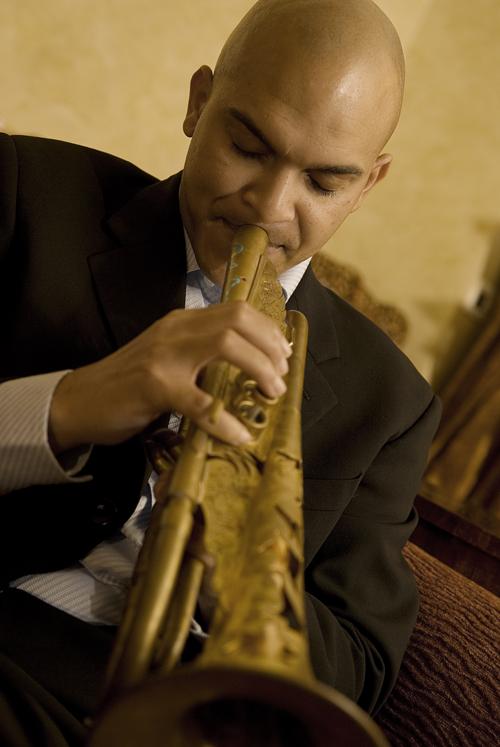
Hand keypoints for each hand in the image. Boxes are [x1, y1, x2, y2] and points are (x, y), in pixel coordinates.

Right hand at [48, 302, 290, 452]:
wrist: (80, 401)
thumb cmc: (128, 384)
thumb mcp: (168, 358)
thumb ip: (201, 356)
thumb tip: (248, 370)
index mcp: (182, 322)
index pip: (236, 311)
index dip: (267, 330)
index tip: (282, 354)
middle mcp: (176, 330)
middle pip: (238, 319)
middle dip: (269, 346)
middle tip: (281, 376)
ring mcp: (164, 356)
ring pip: (226, 346)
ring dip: (259, 369)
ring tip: (271, 393)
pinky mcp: (154, 386)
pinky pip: (201, 402)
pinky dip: (226, 419)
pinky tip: (239, 434)